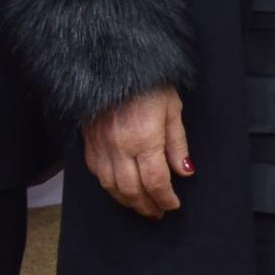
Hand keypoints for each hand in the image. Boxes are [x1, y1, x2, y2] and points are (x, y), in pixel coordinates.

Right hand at [83, 85, 189, 217]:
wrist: (113, 61)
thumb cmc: (148, 82)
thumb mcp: (172, 107)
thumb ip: (177, 143)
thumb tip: (185, 172)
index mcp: (144, 138)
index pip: (155, 181)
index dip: (165, 198)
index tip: (173, 204)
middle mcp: (119, 147)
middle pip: (132, 190)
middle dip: (147, 206)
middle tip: (158, 212)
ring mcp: (101, 146)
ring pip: (112, 187)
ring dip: (128, 202)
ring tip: (142, 207)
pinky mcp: (89, 142)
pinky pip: (97, 174)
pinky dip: (110, 188)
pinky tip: (121, 190)